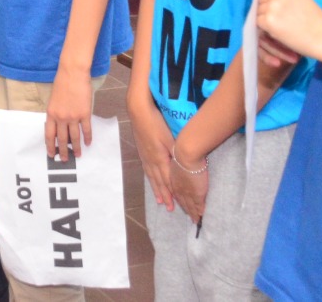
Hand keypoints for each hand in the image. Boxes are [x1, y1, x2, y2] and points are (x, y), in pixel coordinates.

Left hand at [45, 65, 93, 159]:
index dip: (50, 146)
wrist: (73, 73)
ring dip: (76, 148)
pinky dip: (88, 137)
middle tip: (64, 160)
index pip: (49, 134)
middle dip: (63, 151)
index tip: (51, 154)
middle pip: (62, 139)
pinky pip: (86, 129)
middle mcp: (61, 117)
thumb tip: (58, 125)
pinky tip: (88, 143)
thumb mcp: (53, 99)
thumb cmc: (62, 83)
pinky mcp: (84, 114)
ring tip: (78, 155)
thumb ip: (55, 113)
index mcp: (50, 114)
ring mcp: (73, 116)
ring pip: (74, 137)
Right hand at [128, 93, 176, 210]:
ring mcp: (145, 157)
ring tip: (160, 201)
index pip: (168, 180)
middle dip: (165, 196)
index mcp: (160, 158)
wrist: (139, 112)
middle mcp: (152, 161)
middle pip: (159, 182)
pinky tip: (152, 182)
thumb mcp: (170, 138)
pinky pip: (147, 171)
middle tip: (170, 209)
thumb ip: (176, 153)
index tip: (177, 205)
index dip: (172, 193)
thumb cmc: (156, 123)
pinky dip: (151, 180)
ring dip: (157, 190)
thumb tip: (183, 168)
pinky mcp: (142, 152)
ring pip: (152, 178)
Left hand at [169, 143, 208, 221]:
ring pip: (190, 206)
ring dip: (192, 214)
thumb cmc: (182, 153)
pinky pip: (198, 206)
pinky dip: (199, 213)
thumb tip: (184, 163)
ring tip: (195, 221)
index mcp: (174, 181)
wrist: (187, 155)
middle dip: (186, 210)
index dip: (180, 201)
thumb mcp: (178, 161)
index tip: (182, 207)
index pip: (177, 194)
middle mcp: (179, 189)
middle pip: (183, 202)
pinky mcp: (197, 194)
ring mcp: (188, 192)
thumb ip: (181, 165)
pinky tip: (201, 217)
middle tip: (190, 218)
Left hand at [252, 0, 321, 63]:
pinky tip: (282, 31)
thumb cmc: (314, 18)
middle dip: (266, 6)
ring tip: (286, 24)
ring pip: (258, 11)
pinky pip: (258, 22)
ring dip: (266, 18)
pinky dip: (266, 28)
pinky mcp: (269, 21)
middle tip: (285, 17)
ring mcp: (272, 6)